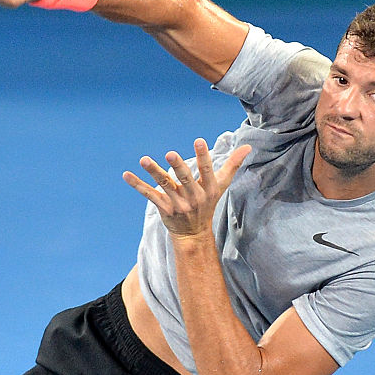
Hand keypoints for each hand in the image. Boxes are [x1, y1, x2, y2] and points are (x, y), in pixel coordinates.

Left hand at [123, 138, 250, 239]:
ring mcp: (177, 204)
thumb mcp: (222, 185)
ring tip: (144, 159)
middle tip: (171, 154)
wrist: (194, 234)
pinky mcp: (163, 209)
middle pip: (185, 179)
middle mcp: (193, 197)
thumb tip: (248, 146)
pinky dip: (137, 185)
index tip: (199, 140)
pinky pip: (149, 195)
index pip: (206, 170)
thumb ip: (232, 164)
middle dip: (178, 167)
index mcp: (208, 189)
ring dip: (153, 172)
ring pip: (164, 185)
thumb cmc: (208, 204)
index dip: (203, 156)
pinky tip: (126, 175)